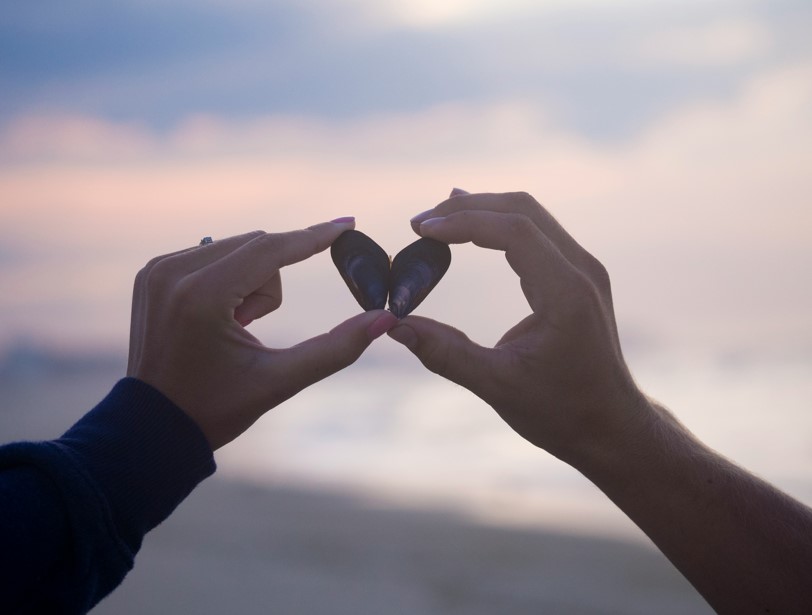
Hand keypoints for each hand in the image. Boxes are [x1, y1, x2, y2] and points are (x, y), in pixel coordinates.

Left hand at [128, 221, 397, 449]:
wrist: (153, 427)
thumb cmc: (215, 408)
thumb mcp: (280, 382)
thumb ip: (336, 349)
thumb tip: (385, 319)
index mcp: (201, 297)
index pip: (270, 249)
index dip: (314, 237)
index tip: (348, 224)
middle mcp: (173, 272)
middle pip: (257, 247)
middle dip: (270, 286)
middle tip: (249, 329)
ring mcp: (157, 270)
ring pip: (237, 248)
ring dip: (249, 282)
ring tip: (231, 329)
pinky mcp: (151, 272)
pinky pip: (212, 255)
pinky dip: (227, 280)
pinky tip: (213, 320)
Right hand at [388, 191, 649, 464]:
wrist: (611, 426)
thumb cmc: (561, 411)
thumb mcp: (497, 386)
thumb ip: (445, 353)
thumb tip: (393, 326)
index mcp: (567, 294)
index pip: (514, 230)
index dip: (464, 222)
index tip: (421, 230)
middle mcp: (582, 271)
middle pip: (522, 210)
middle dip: (468, 208)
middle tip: (420, 223)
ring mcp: (584, 270)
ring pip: (531, 216)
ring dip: (483, 211)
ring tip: (437, 220)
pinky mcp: (579, 277)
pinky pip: (538, 233)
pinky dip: (500, 225)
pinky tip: (473, 228)